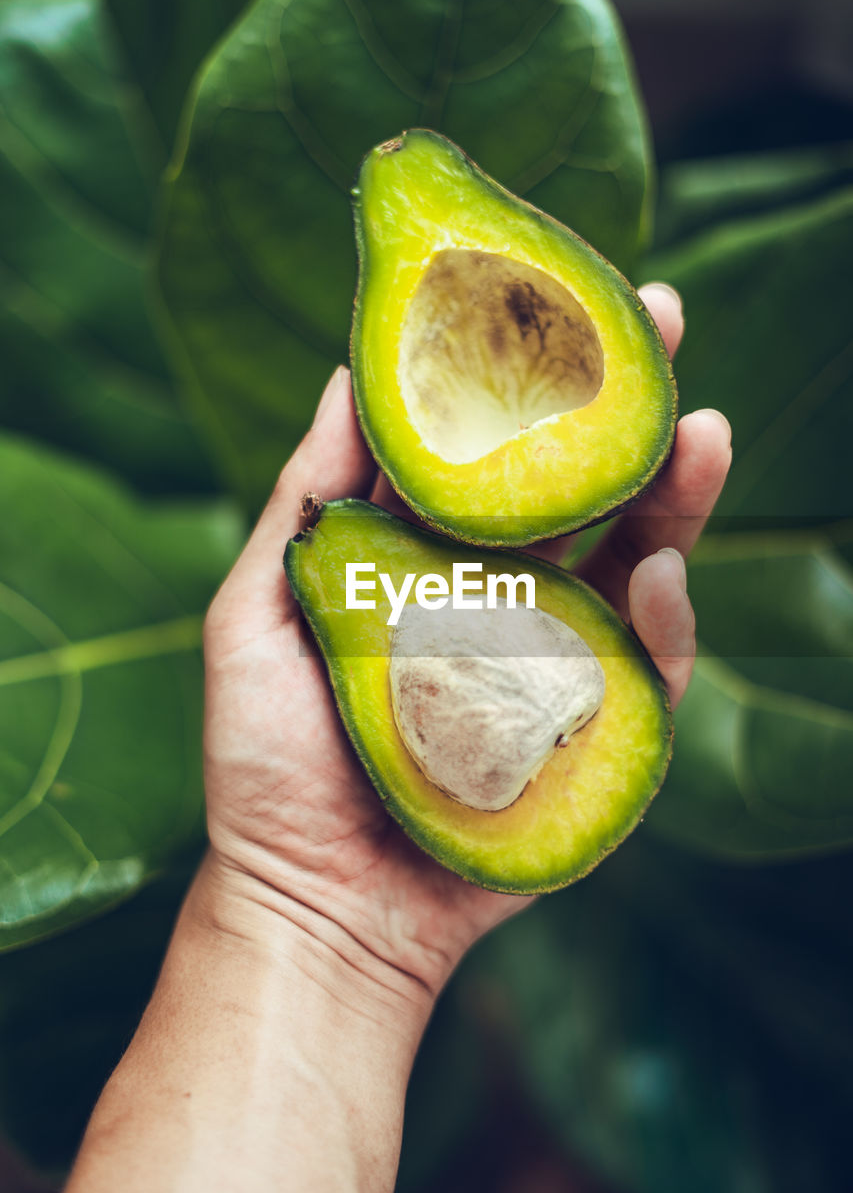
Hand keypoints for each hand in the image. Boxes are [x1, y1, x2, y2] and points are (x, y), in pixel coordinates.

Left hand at [201, 283, 730, 1001]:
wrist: (311, 903)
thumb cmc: (268, 763)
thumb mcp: (254, 616)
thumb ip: (305, 502)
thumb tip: (346, 372)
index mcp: (428, 560)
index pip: (490, 451)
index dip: (525, 372)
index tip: (556, 290)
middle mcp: (502, 600)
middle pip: (579, 488)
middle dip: (622, 405)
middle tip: (663, 320)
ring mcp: (557, 666)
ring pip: (635, 564)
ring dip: (674, 496)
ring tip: (698, 430)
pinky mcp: (594, 738)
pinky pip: (647, 676)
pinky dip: (665, 626)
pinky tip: (664, 575)